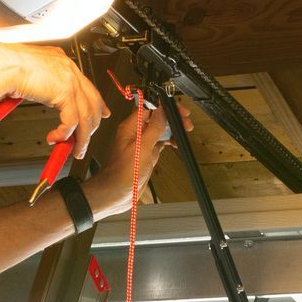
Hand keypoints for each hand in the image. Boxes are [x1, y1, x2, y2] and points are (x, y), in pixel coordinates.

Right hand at [0, 44, 107, 156]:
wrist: (0, 65)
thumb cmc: (5, 67)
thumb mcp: (31, 74)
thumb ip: (43, 84)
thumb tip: (46, 97)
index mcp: (61, 61)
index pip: (87, 85)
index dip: (96, 103)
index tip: (101, 114)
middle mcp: (69, 69)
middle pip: (92, 102)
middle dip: (92, 126)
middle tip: (85, 141)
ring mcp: (69, 80)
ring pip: (85, 115)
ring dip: (81, 138)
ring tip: (75, 150)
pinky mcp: (64, 92)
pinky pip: (71, 121)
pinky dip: (64, 134)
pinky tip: (55, 138)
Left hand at [87, 98, 191, 217]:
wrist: (116, 193)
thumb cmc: (122, 174)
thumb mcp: (142, 149)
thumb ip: (153, 129)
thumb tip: (161, 112)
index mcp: (131, 128)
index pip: (150, 109)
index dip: (165, 108)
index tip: (178, 111)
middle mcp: (136, 134)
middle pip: (157, 118)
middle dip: (172, 118)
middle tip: (185, 122)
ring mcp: (141, 144)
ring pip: (160, 130)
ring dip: (172, 129)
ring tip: (184, 130)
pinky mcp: (146, 154)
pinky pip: (159, 143)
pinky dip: (169, 141)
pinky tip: (176, 143)